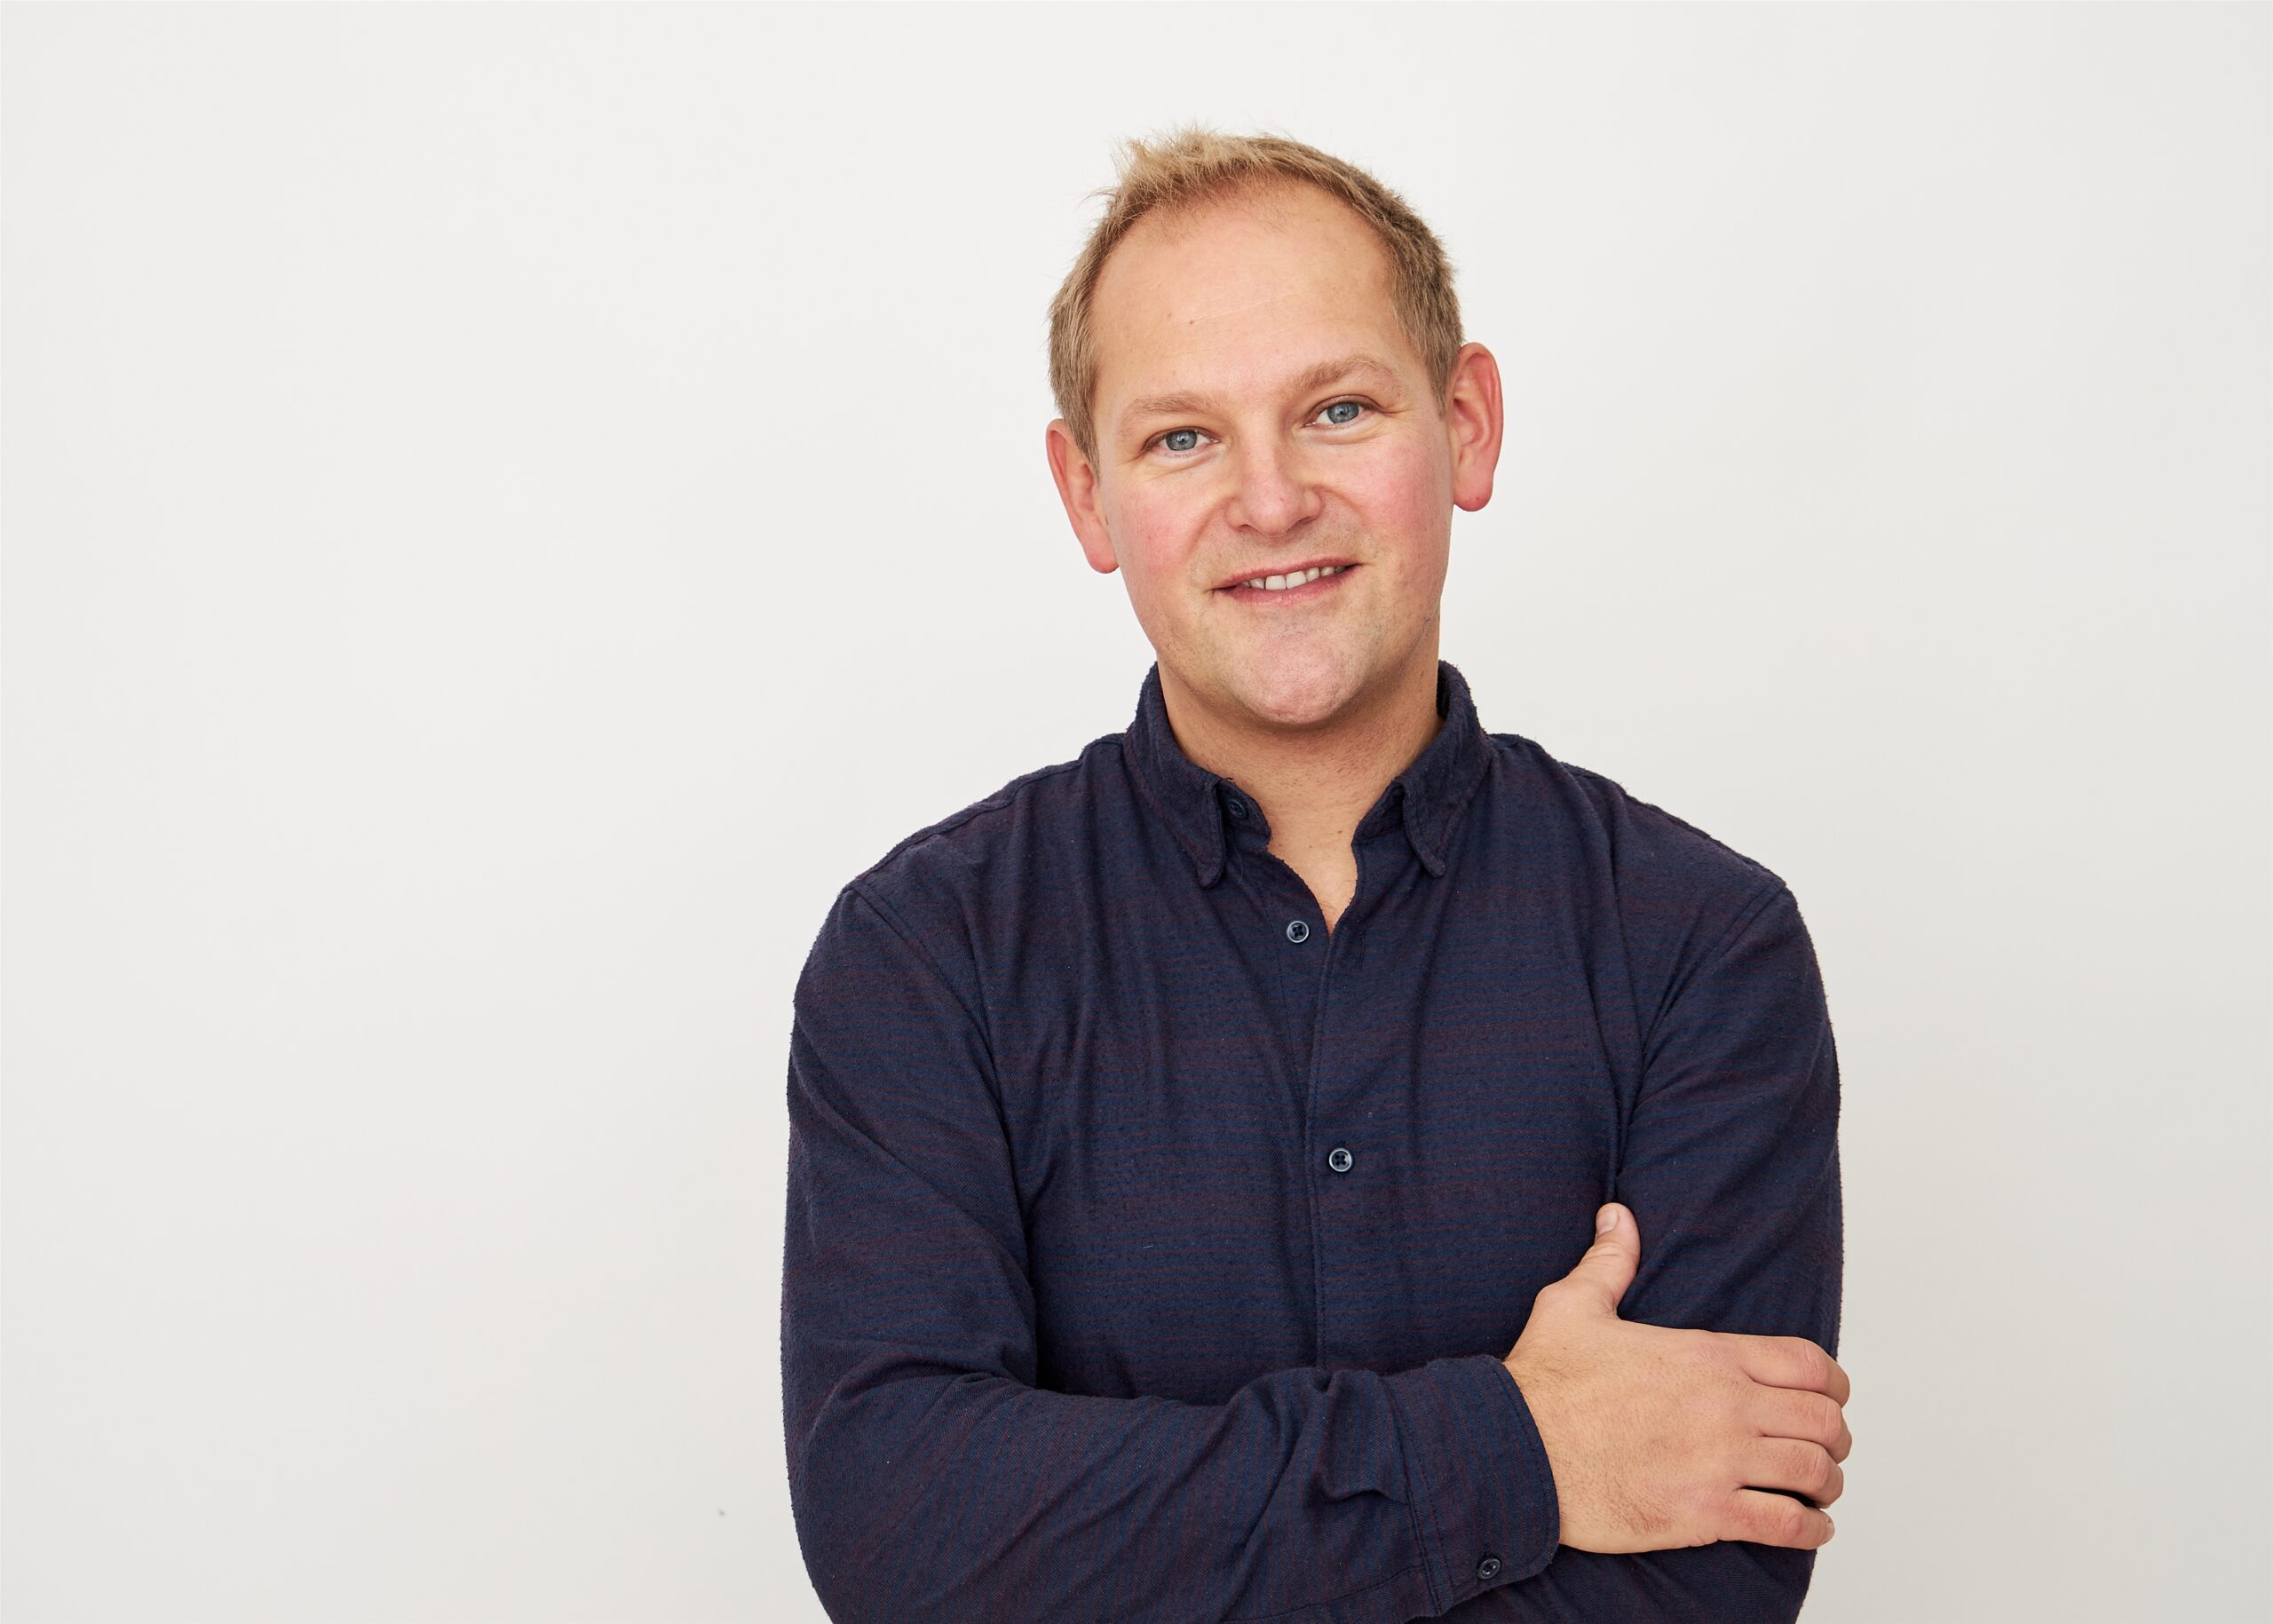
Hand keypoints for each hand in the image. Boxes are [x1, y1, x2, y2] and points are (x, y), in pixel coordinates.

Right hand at [1501, 1202, 1850, 1553]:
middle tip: (1825, 1447)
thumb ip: (1610, 1260)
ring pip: (1814, 1471)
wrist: (1514, 1450)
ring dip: (1826, 1482)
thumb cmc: (1543, 1383)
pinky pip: (1787, 1524)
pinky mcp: (1705, 1513)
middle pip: (1823, 1419)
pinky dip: (1811, 1527)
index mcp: (1706, 1354)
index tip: (1829, 1398)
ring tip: (1818, 1489)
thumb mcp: (1573, 1305)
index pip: (1807, 1363)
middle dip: (1835, 1435)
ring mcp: (1719, 1461)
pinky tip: (1809, 1525)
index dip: (1833, 1384)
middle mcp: (1725, 1405)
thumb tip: (1617, 1216)